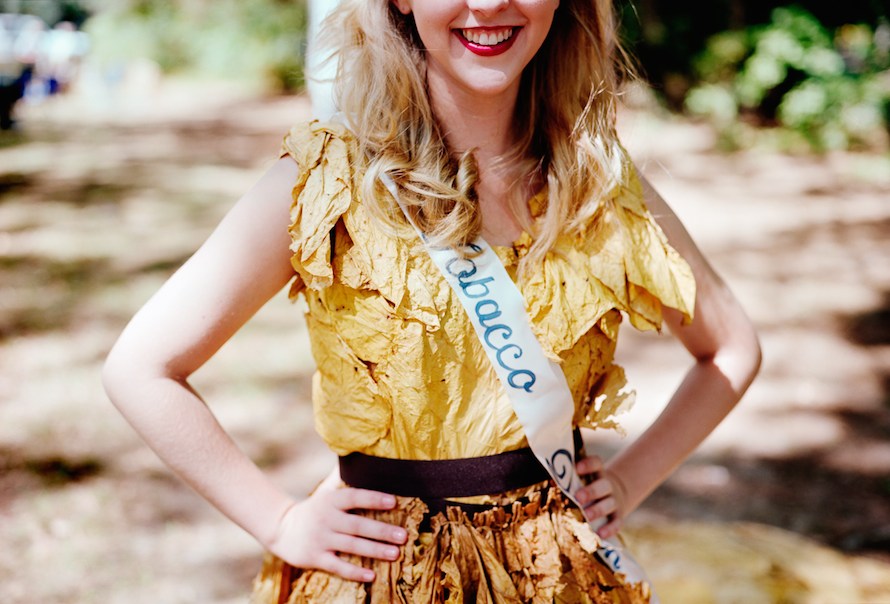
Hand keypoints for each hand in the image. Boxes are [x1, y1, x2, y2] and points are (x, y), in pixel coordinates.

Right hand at [265, 471, 408, 582]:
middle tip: (404, 535)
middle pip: (358, 525)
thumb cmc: (315, 508)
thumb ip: (343, 474)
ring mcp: (321, 539)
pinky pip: (338, 566)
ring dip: (375, 550)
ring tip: (396, 553)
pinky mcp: (316, 558)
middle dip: (382, 531)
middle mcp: (326, 519)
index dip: (374, 499)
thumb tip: (361, 450)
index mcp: (331, 500)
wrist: (282, 529)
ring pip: (352, 546)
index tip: (394, 502)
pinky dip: (354, 572)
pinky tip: (372, 575)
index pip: (355, 497)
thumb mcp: (326, 490)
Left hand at [574, 455, 627, 539]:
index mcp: (597, 473)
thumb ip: (570, 480)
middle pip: (603, 485)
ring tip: (587, 516)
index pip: (596, 463)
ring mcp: (615, 500)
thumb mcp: (584, 479)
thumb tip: (551, 482)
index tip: (577, 468)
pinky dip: (610, 528)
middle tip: (578, 497)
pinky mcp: (618, 515)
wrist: (616, 494)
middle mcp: (608, 485)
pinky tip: (600, 534)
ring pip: (609, 503)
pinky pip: (617, 522)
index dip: (588, 464)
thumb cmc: (590, 486)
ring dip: (598, 510)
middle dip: (591, 491)